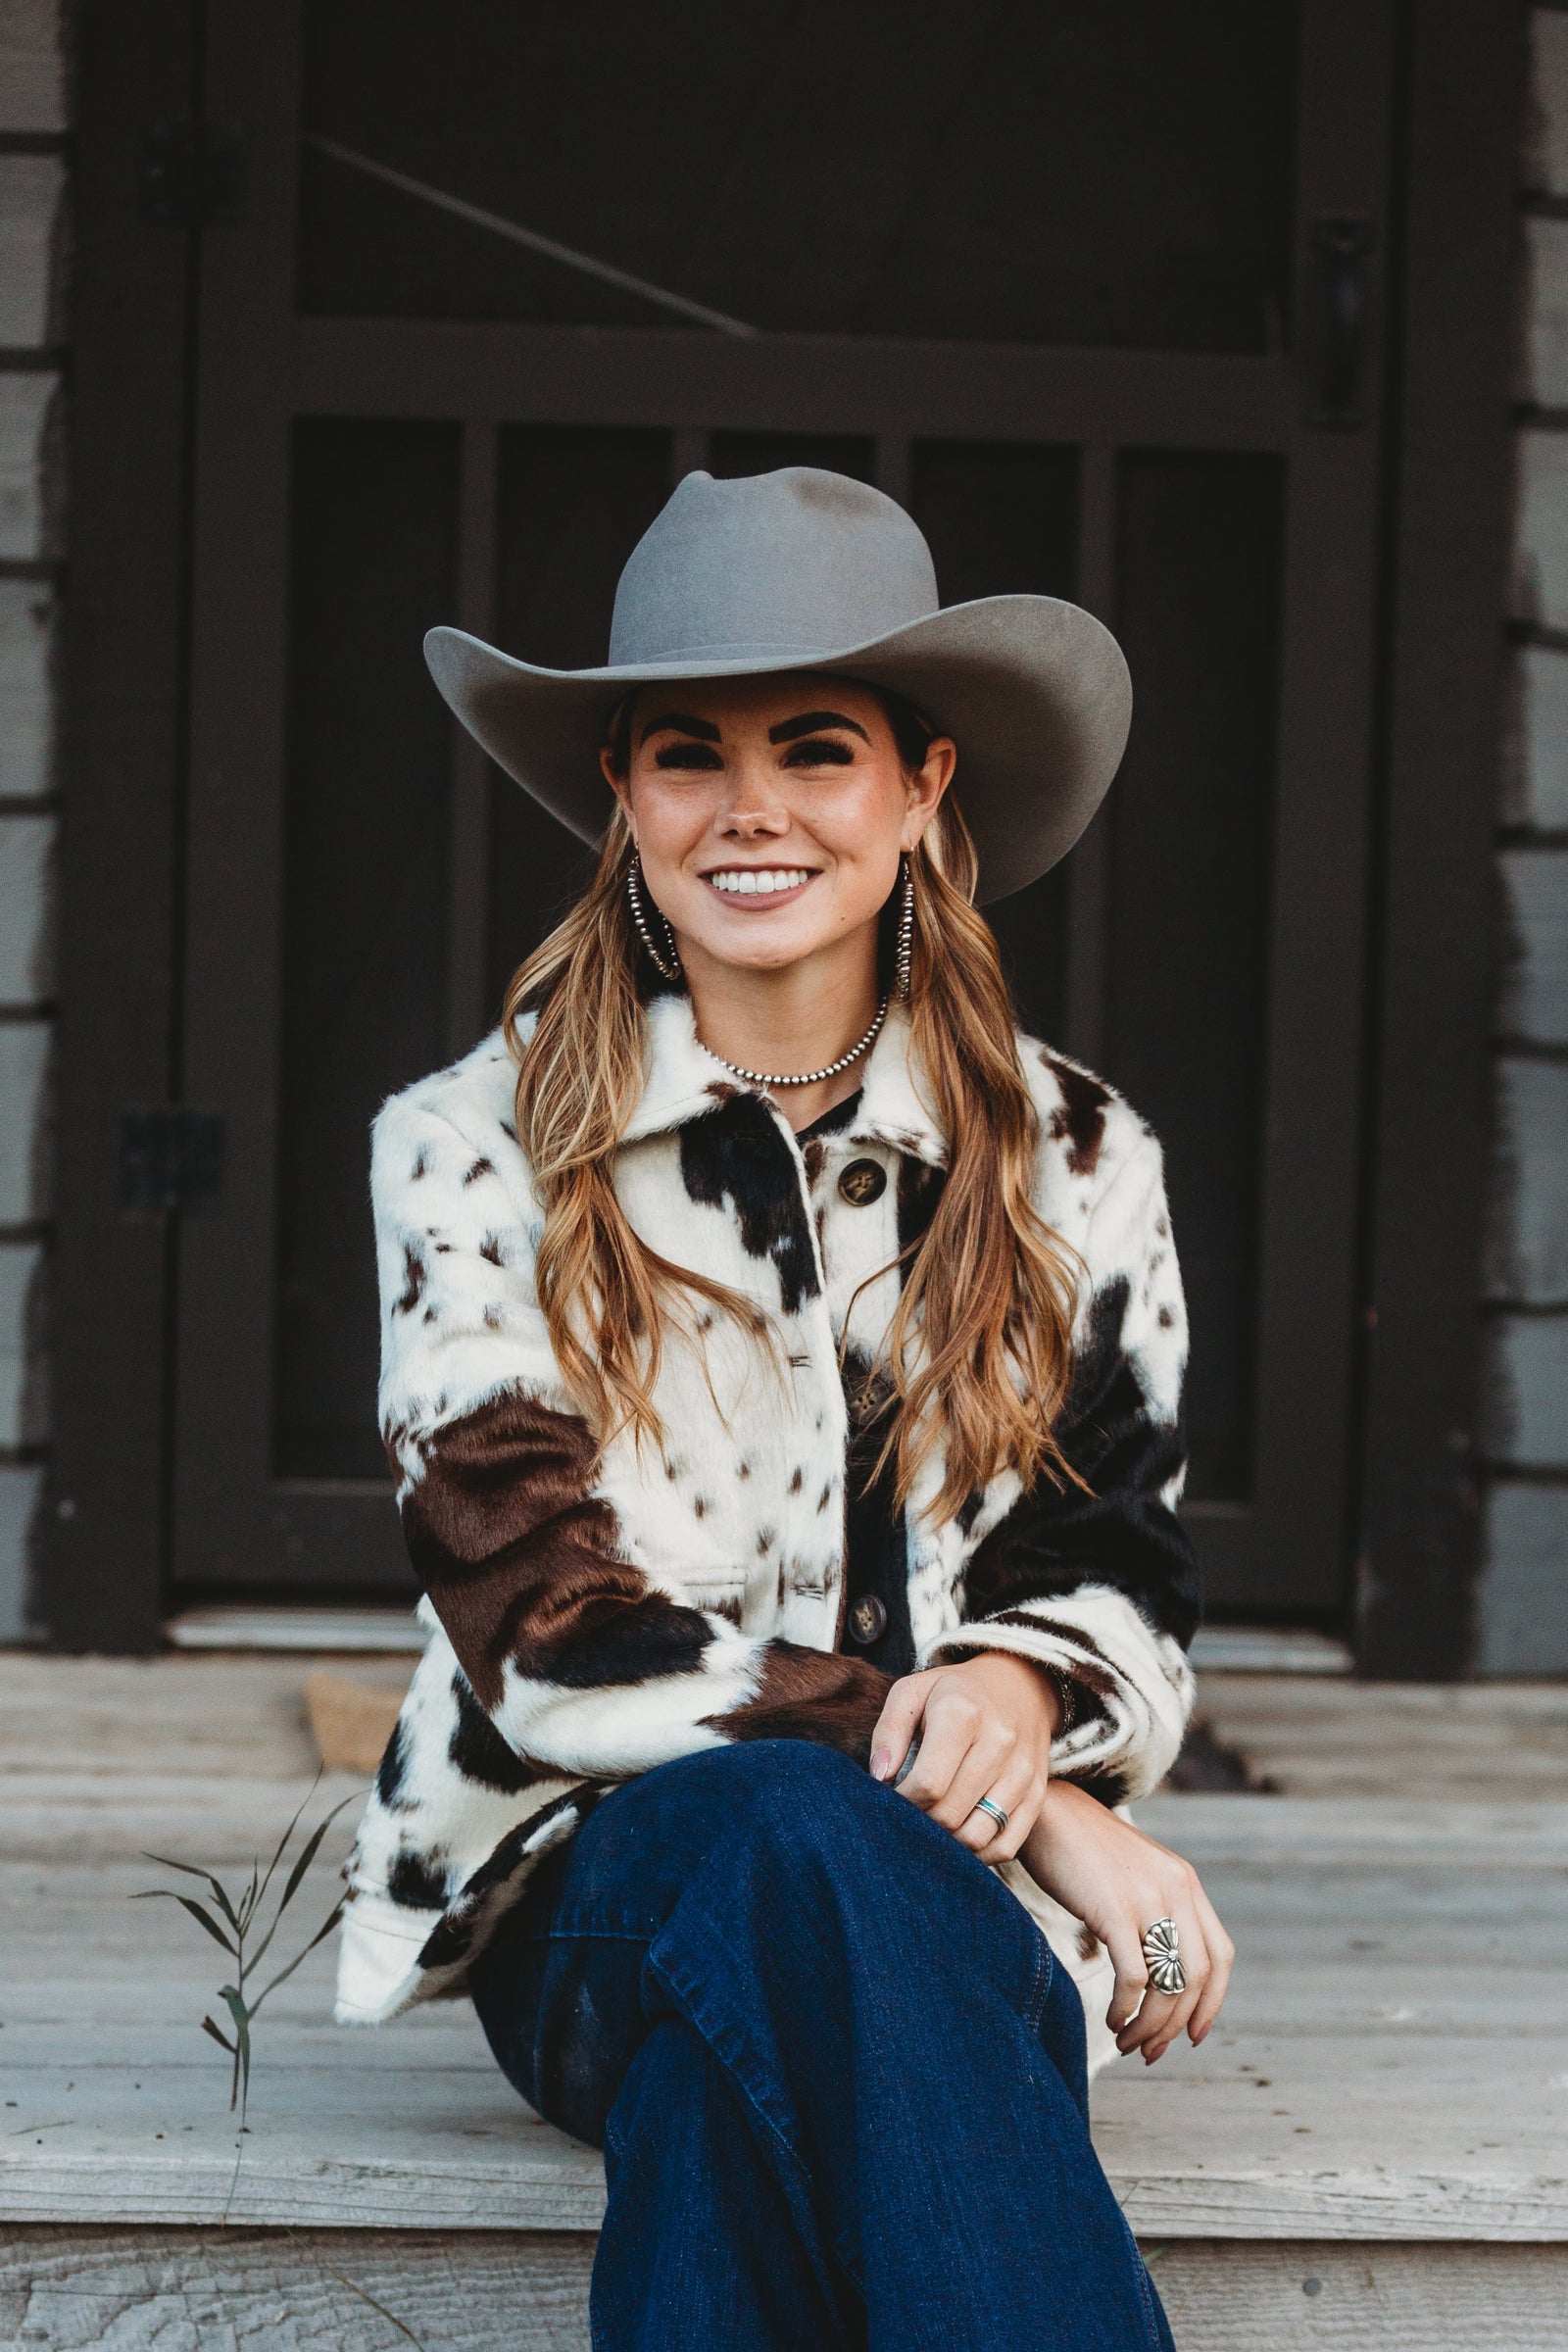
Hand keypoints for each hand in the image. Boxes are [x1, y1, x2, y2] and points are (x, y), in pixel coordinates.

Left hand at [869, 1652, 1060, 1862]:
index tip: (891, 1798)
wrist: (1019, 1686)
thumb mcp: (913, 1693)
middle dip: (921, 1823)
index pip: (928, 1783)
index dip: (902, 1802)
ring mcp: (1023, 1771)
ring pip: (977, 1835)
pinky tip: (960, 1836)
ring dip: (947, 1842)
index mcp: (963, 1713)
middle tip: (909, 1814)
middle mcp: (999, 1742)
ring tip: (932, 1825)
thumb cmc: (954, 1693)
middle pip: (950, 1813)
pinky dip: (978, 1853)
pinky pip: (1005, 1845)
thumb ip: (889, 1732)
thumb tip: (880, 1776)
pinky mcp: (1037, 1794)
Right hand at [1018, 1781, 1233, 2062]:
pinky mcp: (1114, 1908)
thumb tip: (1154, 1976)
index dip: (1212, 2002)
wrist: (1045, 1810)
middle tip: (1151, 2052)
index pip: (1220, 1955)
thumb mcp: (1132, 1876)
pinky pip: (1134, 1976)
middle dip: (1176, 2023)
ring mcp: (1147, 1898)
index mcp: (1185, 1883)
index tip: (1192, 2035)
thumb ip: (1152, 1911)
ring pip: (1169, 1983)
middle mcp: (1176, 1889)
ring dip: (1150, 2025)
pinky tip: (1112, 2019)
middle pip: (1198, 1977)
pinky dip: (1126, 2008)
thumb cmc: (1081, 1850)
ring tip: (1127, 2042)